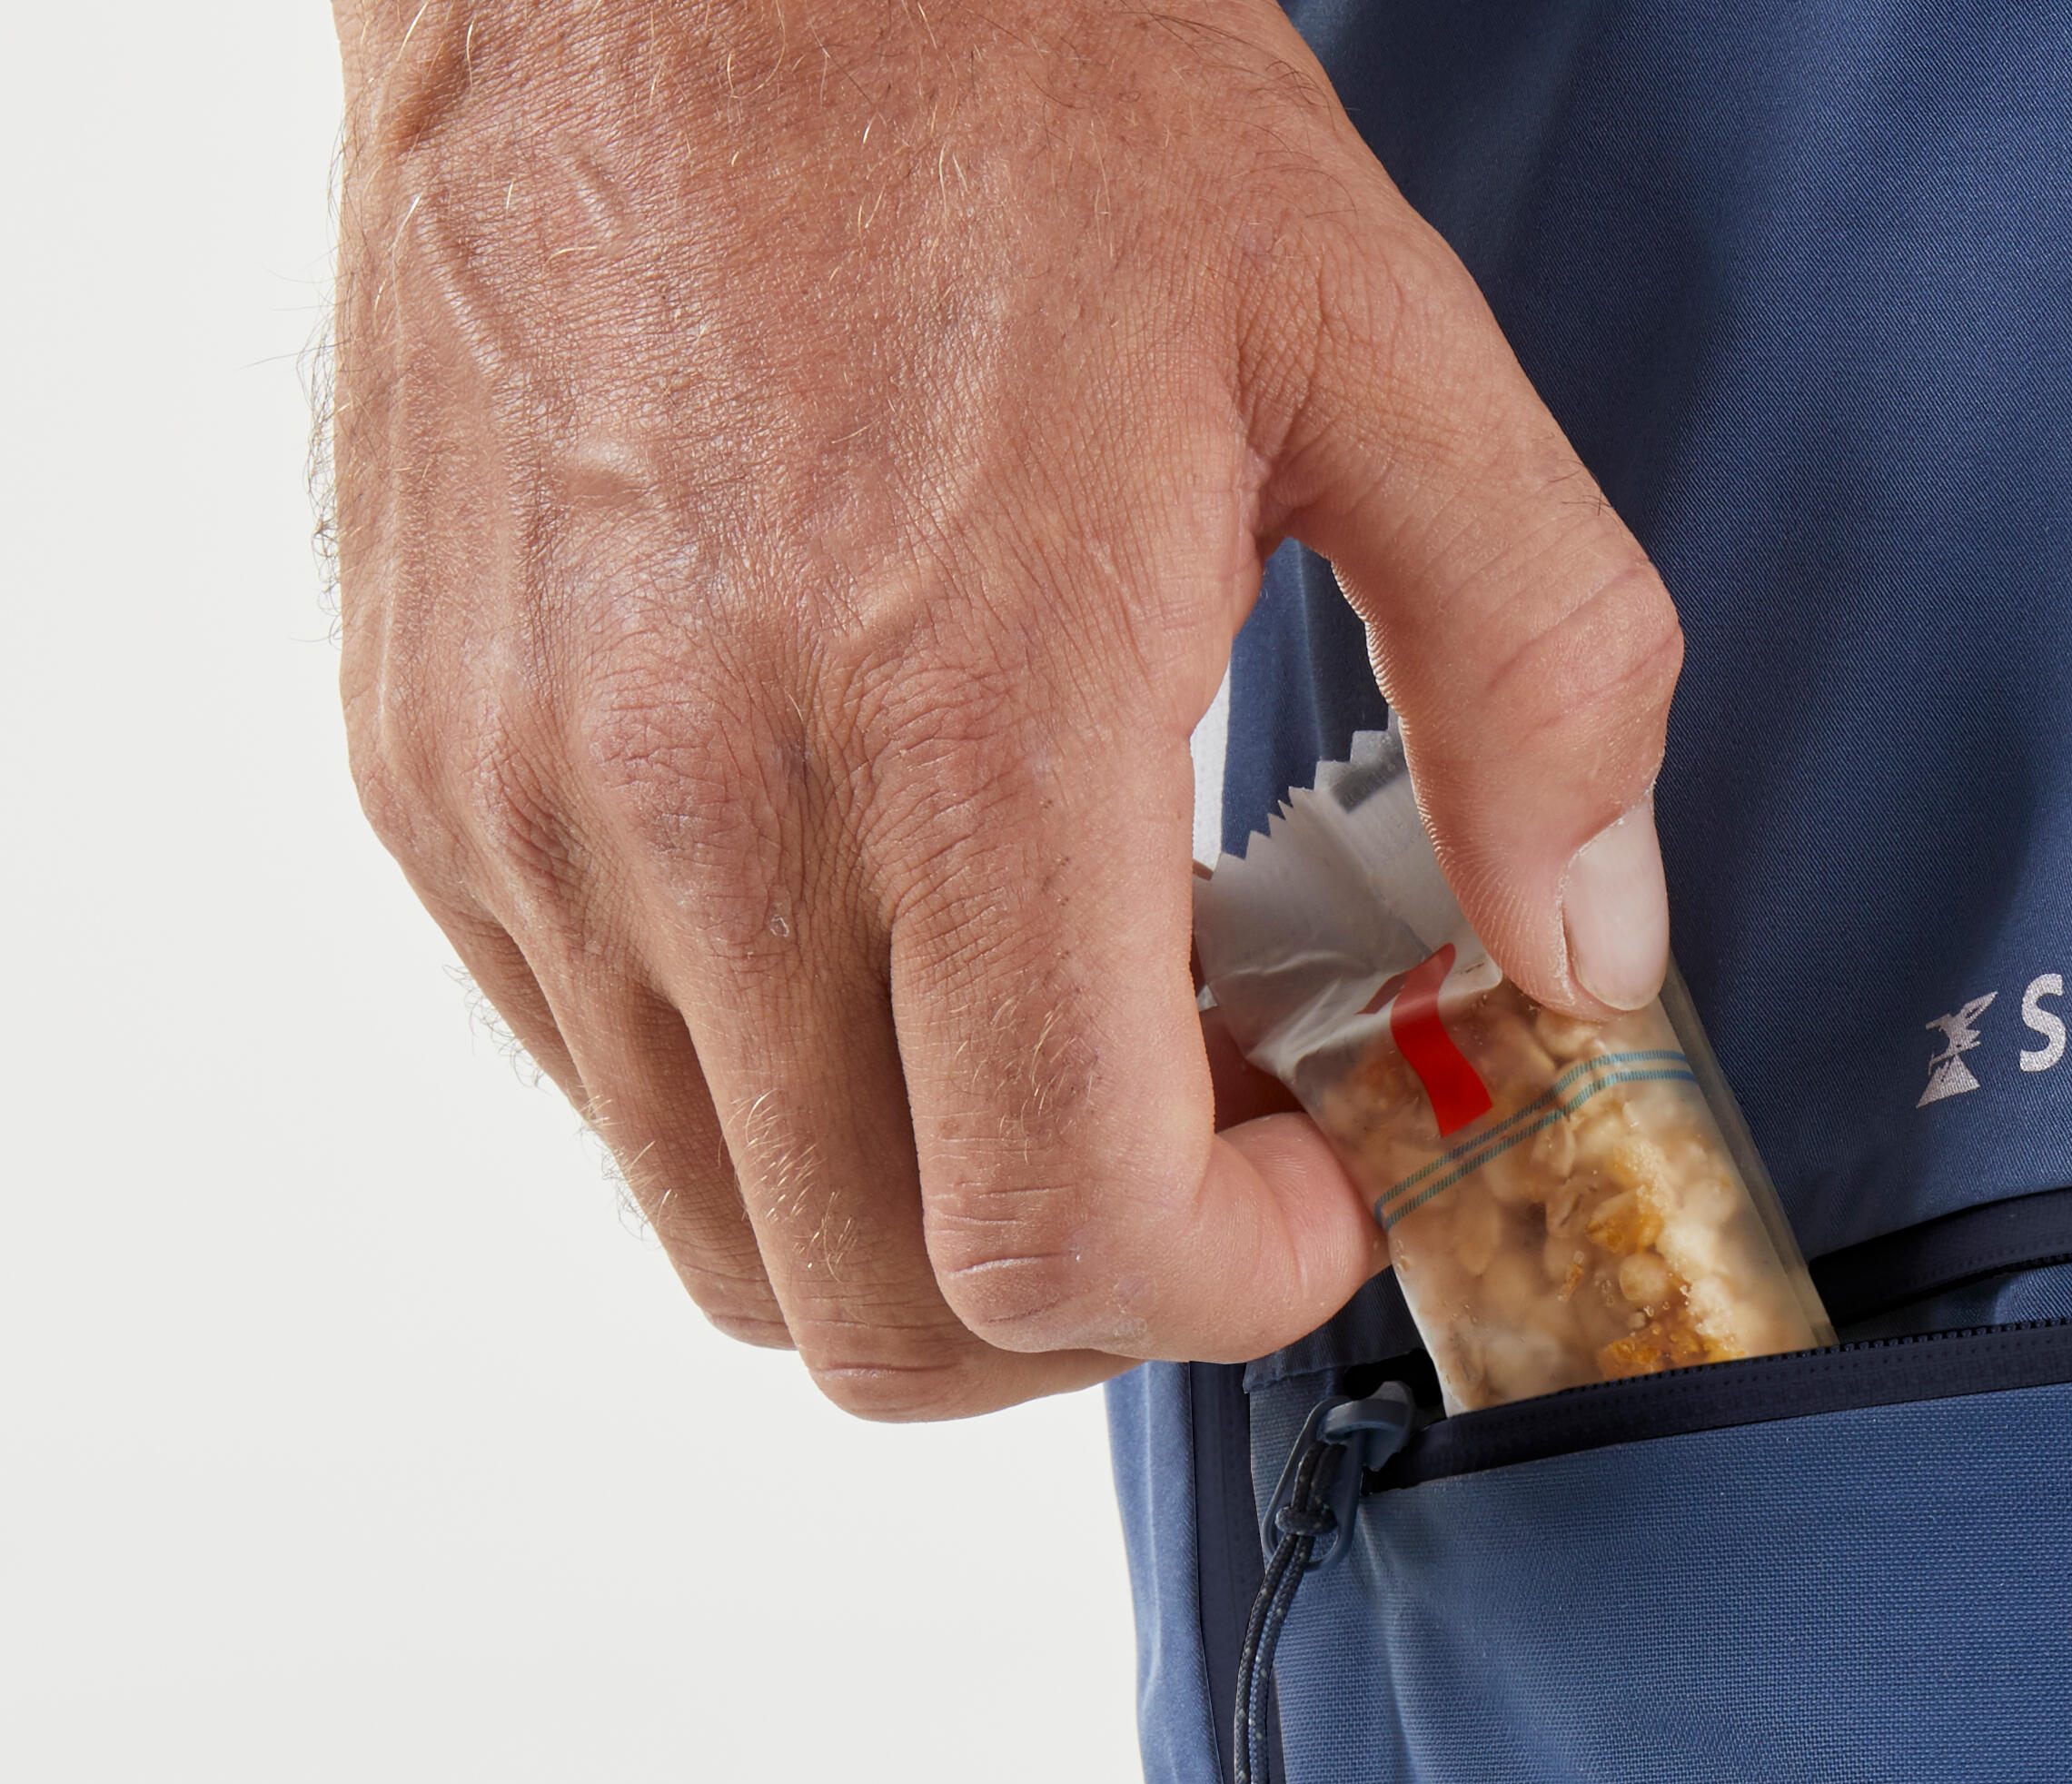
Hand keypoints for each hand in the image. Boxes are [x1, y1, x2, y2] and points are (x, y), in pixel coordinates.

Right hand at [328, 0, 1681, 1416]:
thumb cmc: (1004, 78)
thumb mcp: (1377, 341)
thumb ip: (1541, 673)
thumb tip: (1588, 949)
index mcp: (958, 722)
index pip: (1057, 1236)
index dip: (1223, 1292)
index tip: (1304, 1190)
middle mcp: (697, 804)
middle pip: (890, 1314)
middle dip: (1090, 1304)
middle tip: (1199, 1143)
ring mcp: (525, 808)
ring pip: (736, 1237)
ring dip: (928, 1212)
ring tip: (1052, 1022)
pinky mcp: (426, 779)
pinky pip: (607, 1089)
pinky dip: (775, 1096)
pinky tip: (890, 927)